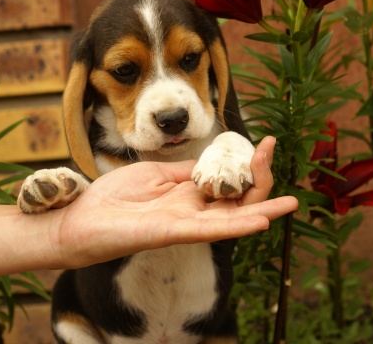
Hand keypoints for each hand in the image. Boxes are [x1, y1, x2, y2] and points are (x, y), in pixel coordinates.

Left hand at [51, 136, 296, 267]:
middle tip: (271, 150)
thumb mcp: (155, 174)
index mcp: (190, 198)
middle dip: (261, 178)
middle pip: (240, 202)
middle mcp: (194, 214)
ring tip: (291, 202)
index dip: (251, 165)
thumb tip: (211, 160)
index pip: (232, 185)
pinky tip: (262, 220)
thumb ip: (185, 171)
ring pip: (234, 221)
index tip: (265, 140)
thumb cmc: (114, 198)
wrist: (82, 217)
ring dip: (263, 210)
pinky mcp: (172, 233)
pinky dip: (239, 225)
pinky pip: (211, 230)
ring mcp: (185, 225)